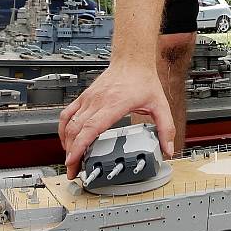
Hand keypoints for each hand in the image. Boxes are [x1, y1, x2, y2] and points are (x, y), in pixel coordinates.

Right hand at [58, 64, 175, 180]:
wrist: (132, 60)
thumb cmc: (143, 80)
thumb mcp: (160, 105)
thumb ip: (166, 128)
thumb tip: (167, 148)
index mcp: (114, 104)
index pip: (92, 127)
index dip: (80, 145)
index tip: (74, 159)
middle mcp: (98, 101)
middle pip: (76, 129)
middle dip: (71, 152)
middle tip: (74, 170)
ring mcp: (89, 98)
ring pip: (69, 123)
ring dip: (66, 143)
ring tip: (70, 159)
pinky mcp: (84, 96)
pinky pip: (67, 113)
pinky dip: (63, 128)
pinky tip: (66, 139)